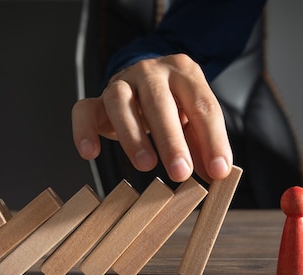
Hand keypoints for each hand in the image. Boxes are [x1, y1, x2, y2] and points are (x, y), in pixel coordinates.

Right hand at [72, 53, 232, 182]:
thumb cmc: (175, 105)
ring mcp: (121, 82)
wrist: (145, 80)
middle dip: (172, 141)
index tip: (218, 171)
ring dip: (133, 136)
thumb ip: (204, 144)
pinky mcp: (96, 99)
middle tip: (181, 173)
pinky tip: (91, 153)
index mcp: (184, 72)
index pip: (202, 105)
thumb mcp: (194, 120)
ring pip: (120, 101)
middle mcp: (151, 71)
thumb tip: (216, 174)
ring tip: (146, 165)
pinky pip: (83, 110)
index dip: (212, 140)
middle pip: (160, 102)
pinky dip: (84, 131)